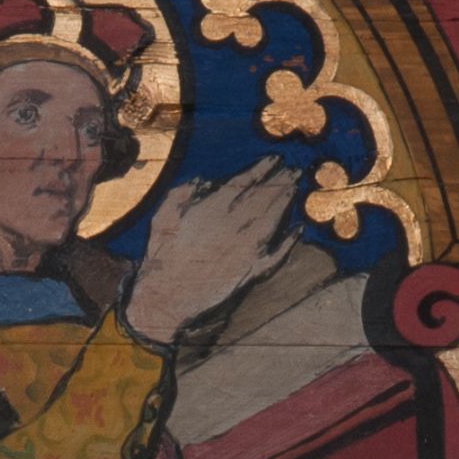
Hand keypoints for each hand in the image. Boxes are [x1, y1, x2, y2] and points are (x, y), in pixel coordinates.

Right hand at [123, 158, 300, 346]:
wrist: (167, 298)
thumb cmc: (161, 256)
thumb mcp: (163, 216)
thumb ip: (183, 193)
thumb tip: (204, 181)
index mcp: (215, 208)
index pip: (246, 182)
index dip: (263, 169)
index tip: (276, 160)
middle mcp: (236, 224)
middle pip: (264, 197)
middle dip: (280, 182)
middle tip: (293, 170)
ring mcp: (247, 248)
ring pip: (273, 220)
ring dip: (285, 203)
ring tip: (294, 189)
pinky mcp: (252, 271)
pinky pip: (276, 255)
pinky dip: (288, 242)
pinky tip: (297, 230)